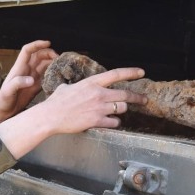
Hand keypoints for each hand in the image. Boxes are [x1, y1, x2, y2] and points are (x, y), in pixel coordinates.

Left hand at [0, 40, 56, 124]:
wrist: (4, 110)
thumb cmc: (3, 100)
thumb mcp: (8, 91)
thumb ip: (18, 83)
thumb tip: (31, 79)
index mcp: (19, 68)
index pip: (28, 50)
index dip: (37, 44)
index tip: (48, 43)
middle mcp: (26, 70)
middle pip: (39, 55)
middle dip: (49, 53)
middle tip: (58, 58)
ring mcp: (31, 77)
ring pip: (43, 64)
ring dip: (52, 62)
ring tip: (60, 65)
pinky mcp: (35, 86)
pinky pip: (45, 75)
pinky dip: (52, 73)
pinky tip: (57, 75)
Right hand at [0, 66, 146, 158]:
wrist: (51, 116)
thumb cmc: (56, 102)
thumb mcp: (66, 88)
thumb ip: (74, 86)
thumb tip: (71, 87)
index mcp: (92, 83)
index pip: (116, 74)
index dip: (131, 73)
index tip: (141, 72)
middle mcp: (98, 94)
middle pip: (125, 94)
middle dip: (137, 98)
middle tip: (144, 100)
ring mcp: (99, 108)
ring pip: (121, 108)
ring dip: (121, 110)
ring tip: (117, 112)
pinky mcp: (97, 121)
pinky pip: (114, 122)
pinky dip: (114, 122)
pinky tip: (110, 122)